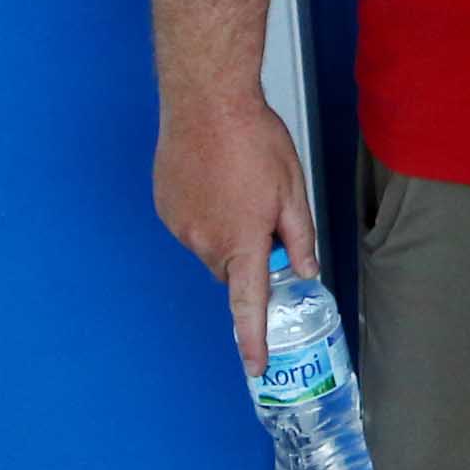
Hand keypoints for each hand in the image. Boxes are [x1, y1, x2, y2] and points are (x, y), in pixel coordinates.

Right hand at [155, 95, 316, 374]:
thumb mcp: (292, 189)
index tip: (256, 366)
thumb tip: (304, 273)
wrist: (205, 103)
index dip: (253, 339)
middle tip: (263, 217)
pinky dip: (206, 214)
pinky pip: (191, 225)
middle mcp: (205, 242)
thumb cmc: (254, 141)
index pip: (248, 305)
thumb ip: (298, 238)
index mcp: (242, 242)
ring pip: (210, 247)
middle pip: (231, 271)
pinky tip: (215, 181)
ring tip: (237, 187)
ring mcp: (180, 227)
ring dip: (226, 232)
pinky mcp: (165, 209)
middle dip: (248, 258)